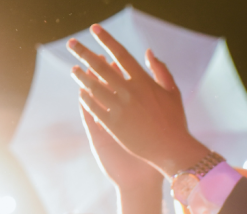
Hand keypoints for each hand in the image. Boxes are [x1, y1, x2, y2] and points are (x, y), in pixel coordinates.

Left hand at [67, 24, 209, 176]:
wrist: (171, 149)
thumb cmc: (175, 121)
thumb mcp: (172, 92)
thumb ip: (161, 70)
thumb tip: (148, 52)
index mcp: (144, 81)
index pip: (121, 54)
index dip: (107, 40)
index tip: (95, 30)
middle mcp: (130, 92)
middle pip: (101, 67)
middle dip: (84, 53)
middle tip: (72, 44)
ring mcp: (120, 108)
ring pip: (93, 86)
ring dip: (81, 76)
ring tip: (74, 69)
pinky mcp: (113, 125)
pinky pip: (93, 107)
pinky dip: (85, 98)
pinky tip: (81, 93)